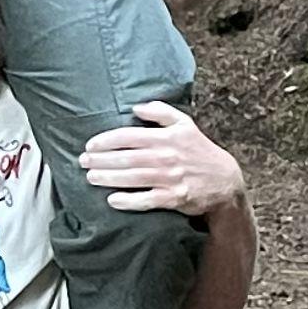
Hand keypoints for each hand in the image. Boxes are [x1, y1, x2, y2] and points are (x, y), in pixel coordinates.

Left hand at [80, 102, 246, 216]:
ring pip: (133, 178)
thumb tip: (136, 107)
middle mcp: (166, 157)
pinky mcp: (174, 198)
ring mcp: (170, 178)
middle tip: (82, 161)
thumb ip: (161, 112)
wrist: (225, 181)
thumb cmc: (200, 151)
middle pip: (127, 158)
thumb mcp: (185, 124)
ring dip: (109, 178)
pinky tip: (112, 200)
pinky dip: (129, 201)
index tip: (90, 145)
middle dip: (101, 160)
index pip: (130, 136)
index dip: (107, 140)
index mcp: (167, 137)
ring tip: (90, 177)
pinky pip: (147, 200)